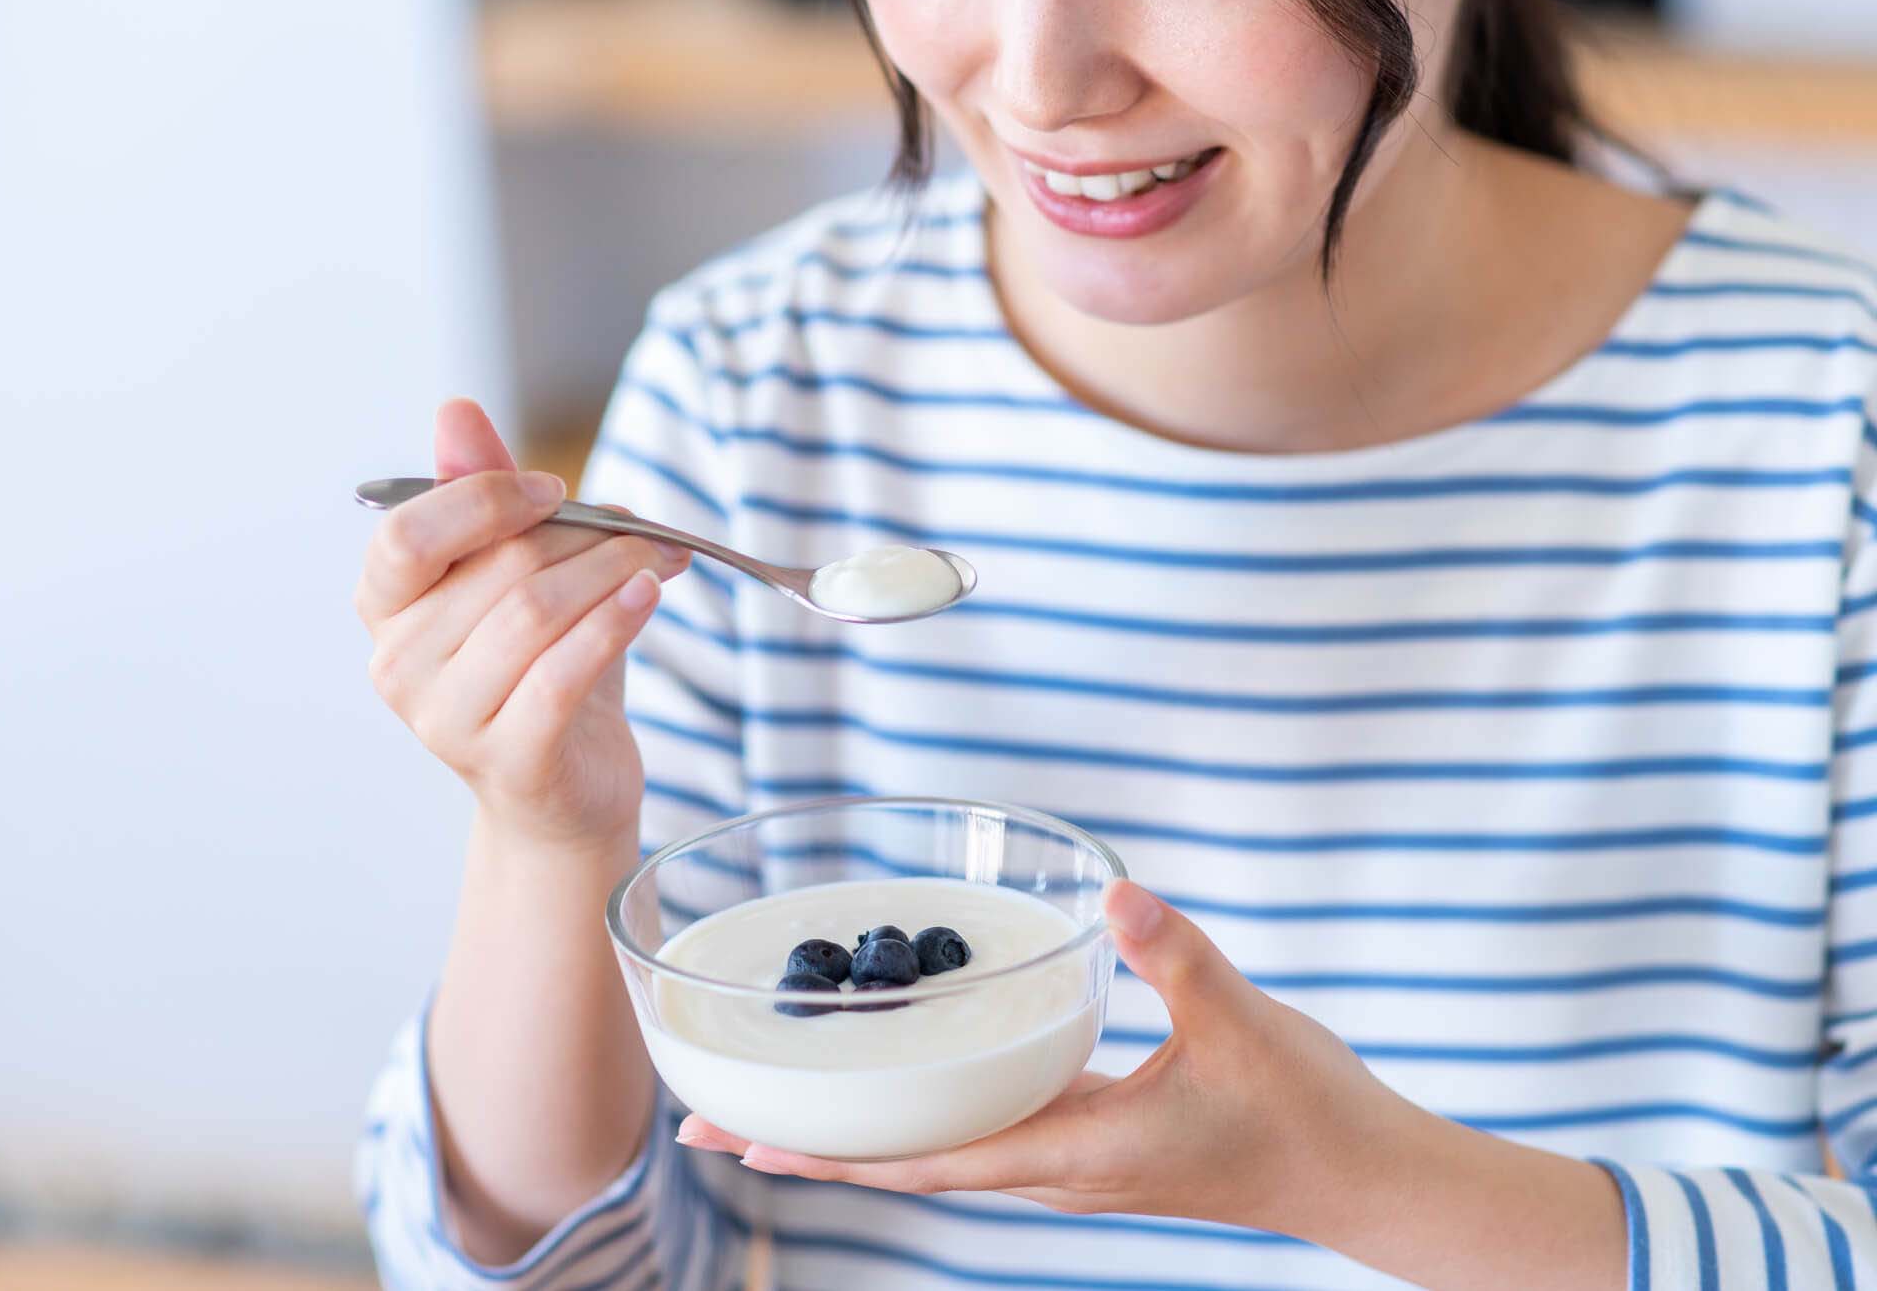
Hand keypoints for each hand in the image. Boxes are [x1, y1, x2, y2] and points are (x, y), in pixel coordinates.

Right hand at [353, 399, 691, 837]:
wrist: (565, 797)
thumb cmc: (540, 673)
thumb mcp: (513, 577)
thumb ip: (482, 495)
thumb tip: (457, 411)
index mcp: (386, 608)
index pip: (407, 533)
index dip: (486, 498)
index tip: (557, 490)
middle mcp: (399, 666)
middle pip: (499, 567)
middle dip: (587, 537)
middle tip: (649, 531)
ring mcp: (447, 720)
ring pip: (534, 613)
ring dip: (612, 573)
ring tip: (661, 560)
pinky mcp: (507, 761)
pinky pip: (562, 673)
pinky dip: (614, 623)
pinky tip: (651, 596)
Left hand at [676, 880, 1387, 1229]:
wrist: (1359, 1175)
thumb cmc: (1305, 1113)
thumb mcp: (1243, 1025)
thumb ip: (1178, 958)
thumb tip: (1114, 897)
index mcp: (1075, 1149)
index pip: (926, 1158)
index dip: (830, 1151)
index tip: (742, 1137)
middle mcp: (1056, 1168)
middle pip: (906, 1163)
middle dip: (809, 1144)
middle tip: (712, 1118)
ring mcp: (1072, 1163)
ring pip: (939, 1153)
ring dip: (858, 1135)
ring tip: (781, 1107)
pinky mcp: (1092, 1145)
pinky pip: (982, 1136)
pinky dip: (923, 1117)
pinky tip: (907, 1084)